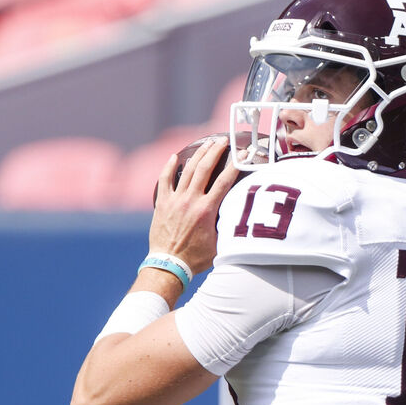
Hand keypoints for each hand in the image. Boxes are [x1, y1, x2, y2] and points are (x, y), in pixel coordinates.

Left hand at [151, 137, 239, 273]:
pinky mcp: (162, 204)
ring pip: (187, 171)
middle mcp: (191, 201)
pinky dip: (169, 167)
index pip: (225, 180)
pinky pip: (164, 180)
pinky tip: (176, 157)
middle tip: (223, 140)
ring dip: (198, 155)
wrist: (169, 264)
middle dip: (215, 151)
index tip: (243, 153)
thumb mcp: (219, 243)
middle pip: (204, 168)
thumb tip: (240, 215)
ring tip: (207, 144)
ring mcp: (175, 200)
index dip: (236, 164)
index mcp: (207, 210)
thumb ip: (228, 227)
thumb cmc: (196, 258)